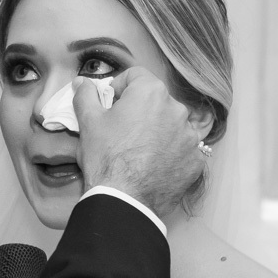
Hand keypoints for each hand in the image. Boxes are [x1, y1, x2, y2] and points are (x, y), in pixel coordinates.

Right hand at [72, 67, 204, 218]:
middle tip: (121, 132)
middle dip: (139, 110)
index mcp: (151, 93)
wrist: (125, 200)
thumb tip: (81, 82)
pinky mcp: (196, 160)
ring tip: (137, 152)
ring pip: (170, 125)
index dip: (119, 88)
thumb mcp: (88, 122)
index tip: (110, 105)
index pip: (135, 76)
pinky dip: (170, 153)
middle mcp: (177, 109)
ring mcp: (190, 136)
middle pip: (155, 101)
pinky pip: (182, 149)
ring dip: (157, 131)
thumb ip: (86, 95)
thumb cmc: (105, 157)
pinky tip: (152, 166)